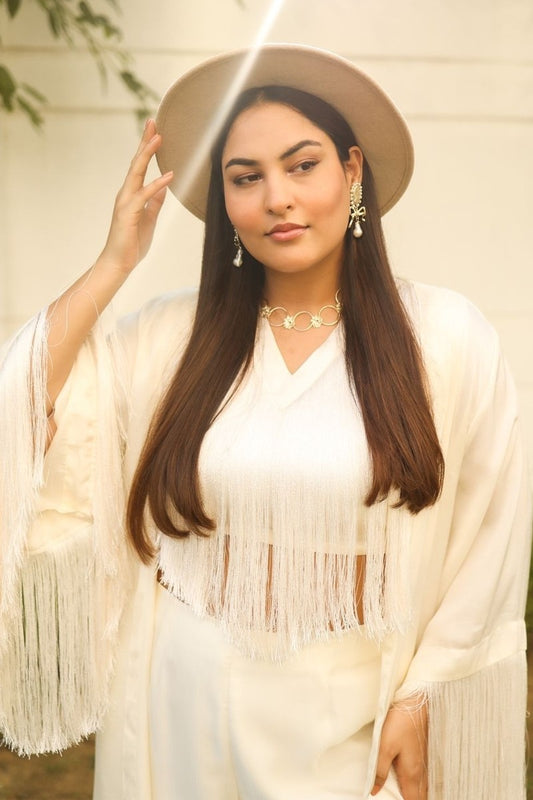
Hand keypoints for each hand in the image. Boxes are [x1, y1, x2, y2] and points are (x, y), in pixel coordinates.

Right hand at [99, 118, 173, 274]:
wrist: (119, 263)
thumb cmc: (132, 243)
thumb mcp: (149, 219)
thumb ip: (154, 202)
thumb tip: (164, 185)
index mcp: (131, 195)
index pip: (139, 166)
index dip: (146, 148)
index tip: (154, 131)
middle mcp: (126, 194)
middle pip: (136, 163)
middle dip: (144, 142)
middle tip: (152, 121)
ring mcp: (125, 203)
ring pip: (136, 173)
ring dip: (147, 154)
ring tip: (158, 138)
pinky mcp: (128, 214)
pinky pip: (144, 196)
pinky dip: (157, 185)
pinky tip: (169, 176)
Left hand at [371, 700, 427, 799]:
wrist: (416, 704)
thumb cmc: (400, 723)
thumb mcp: (384, 747)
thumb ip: (380, 770)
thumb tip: (374, 791)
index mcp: (411, 773)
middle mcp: (421, 771)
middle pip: (420, 796)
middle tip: (397, 797)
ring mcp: (424, 763)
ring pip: (424, 788)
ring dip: (417, 794)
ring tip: (405, 794)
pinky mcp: (424, 754)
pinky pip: (425, 778)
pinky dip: (420, 785)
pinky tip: (413, 782)